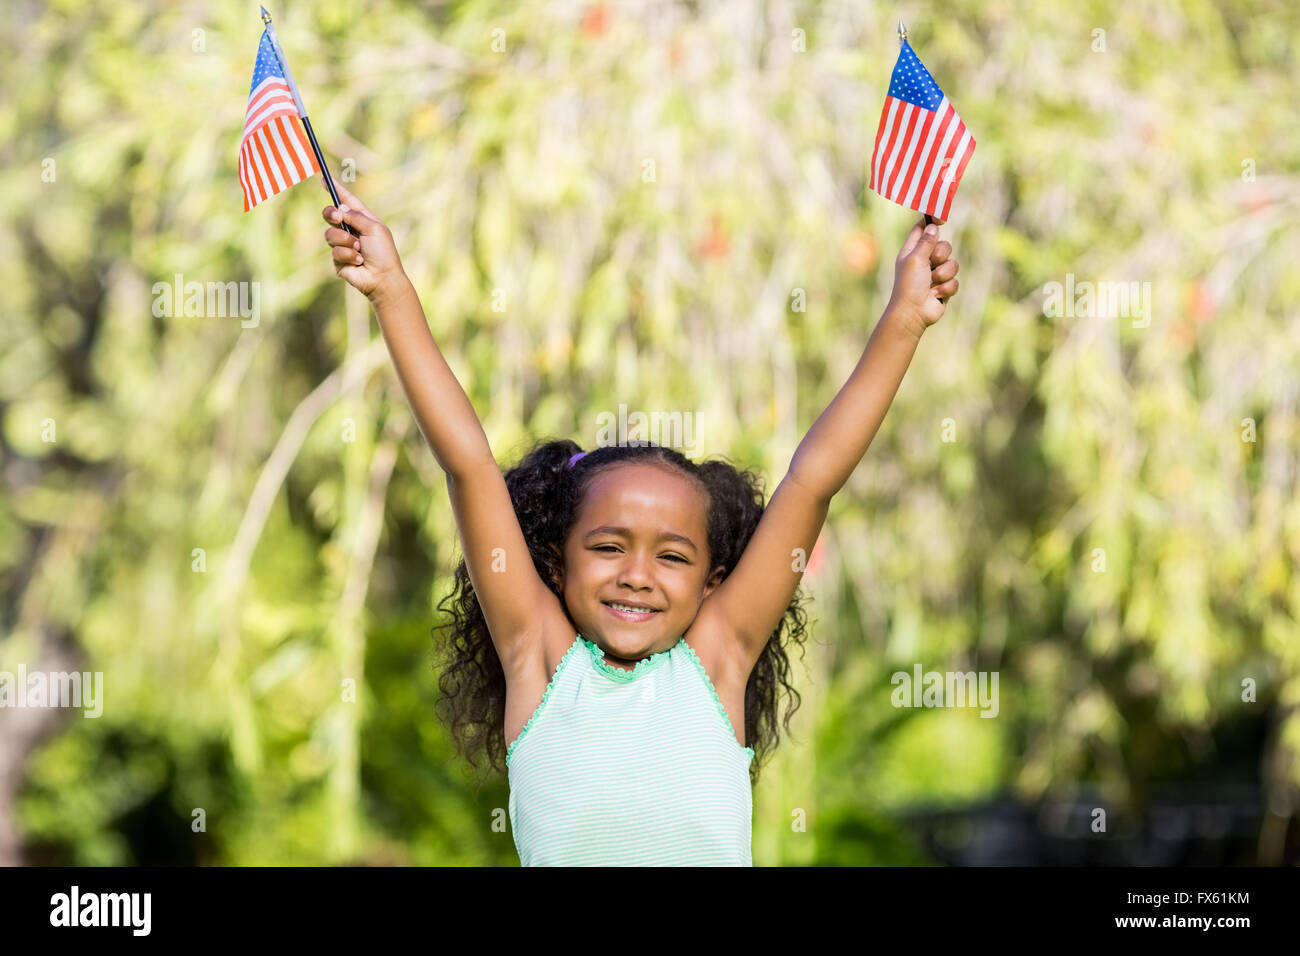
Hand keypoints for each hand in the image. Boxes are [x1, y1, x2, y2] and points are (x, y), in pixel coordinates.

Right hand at [320, 179, 405, 301]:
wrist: (382, 278)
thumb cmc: (384, 253)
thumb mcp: (374, 228)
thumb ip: (356, 216)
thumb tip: (340, 208)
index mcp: (363, 220)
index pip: (347, 202)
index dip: (336, 190)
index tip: (323, 178)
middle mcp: (351, 230)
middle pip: (330, 215)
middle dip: (331, 214)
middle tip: (337, 218)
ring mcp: (343, 245)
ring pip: (330, 235)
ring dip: (345, 241)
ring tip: (359, 249)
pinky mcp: (339, 260)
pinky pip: (335, 252)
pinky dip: (347, 255)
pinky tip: (358, 261)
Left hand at [885, 217, 959, 338]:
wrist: (913, 313)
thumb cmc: (909, 286)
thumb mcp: (915, 259)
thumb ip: (926, 242)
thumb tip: (932, 226)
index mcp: (912, 252)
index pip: (922, 230)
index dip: (931, 223)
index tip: (941, 218)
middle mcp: (923, 261)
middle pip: (943, 245)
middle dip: (942, 254)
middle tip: (932, 262)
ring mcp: (934, 274)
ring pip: (953, 263)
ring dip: (944, 274)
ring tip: (932, 283)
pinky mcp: (944, 287)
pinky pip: (955, 280)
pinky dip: (946, 288)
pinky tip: (936, 295)